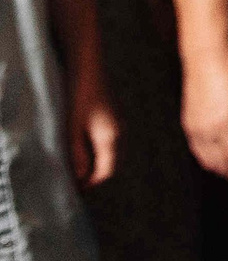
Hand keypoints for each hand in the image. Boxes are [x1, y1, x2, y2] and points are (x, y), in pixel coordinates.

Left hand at [66, 72, 117, 188]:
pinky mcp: (116, 118)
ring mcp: (120, 124)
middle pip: (112, 164)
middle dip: (96, 175)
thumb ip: (77, 153)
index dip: (92, 182)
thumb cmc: (79, 98)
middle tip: (77, 181)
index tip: (77, 189)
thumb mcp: (73, 128)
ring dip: (98, 163)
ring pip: (112, 153)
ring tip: (79, 167)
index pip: (107, 171)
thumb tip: (80, 175)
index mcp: (110, 138)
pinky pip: (111, 143)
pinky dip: (101, 152)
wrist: (90, 71)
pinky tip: (86, 148)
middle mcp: (120, 133)